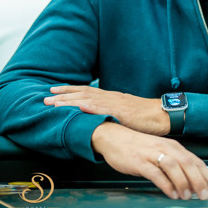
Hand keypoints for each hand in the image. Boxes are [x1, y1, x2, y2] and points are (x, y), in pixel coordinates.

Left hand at [44, 85, 169, 135]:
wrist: (161, 114)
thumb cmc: (146, 116)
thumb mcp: (125, 112)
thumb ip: (112, 113)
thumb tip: (101, 118)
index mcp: (110, 97)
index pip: (86, 90)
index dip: (69, 90)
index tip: (54, 89)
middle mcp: (109, 97)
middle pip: (81, 92)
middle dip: (62, 94)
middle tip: (45, 96)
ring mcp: (113, 103)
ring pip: (86, 99)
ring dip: (67, 100)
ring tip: (52, 103)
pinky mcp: (118, 111)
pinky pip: (100, 108)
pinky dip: (86, 107)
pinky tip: (75, 108)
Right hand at [91, 122, 207, 200]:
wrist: (114, 138)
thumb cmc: (138, 147)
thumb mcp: (160, 151)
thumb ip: (174, 162)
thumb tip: (190, 179)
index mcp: (172, 146)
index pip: (195, 160)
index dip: (206, 174)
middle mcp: (165, 148)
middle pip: (187, 163)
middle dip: (199, 180)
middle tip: (204, 195)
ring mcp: (152, 154)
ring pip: (174, 166)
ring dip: (183, 182)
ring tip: (187, 196)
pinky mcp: (140, 162)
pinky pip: (156, 173)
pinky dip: (166, 184)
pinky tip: (171, 194)